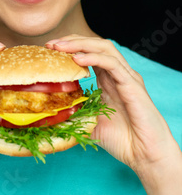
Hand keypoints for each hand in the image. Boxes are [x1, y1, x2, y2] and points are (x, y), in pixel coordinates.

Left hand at [46, 35, 177, 175]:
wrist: (145, 154)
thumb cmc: (122, 140)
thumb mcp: (89, 123)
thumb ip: (74, 114)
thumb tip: (50, 115)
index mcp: (108, 80)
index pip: (89, 53)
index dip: (69, 48)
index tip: (49, 49)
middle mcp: (118, 74)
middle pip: (95, 45)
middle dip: (71, 41)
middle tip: (50, 44)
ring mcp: (126, 77)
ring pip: (104, 48)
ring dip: (80, 44)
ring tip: (60, 47)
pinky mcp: (132, 84)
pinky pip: (112, 64)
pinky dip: (93, 58)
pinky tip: (77, 59)